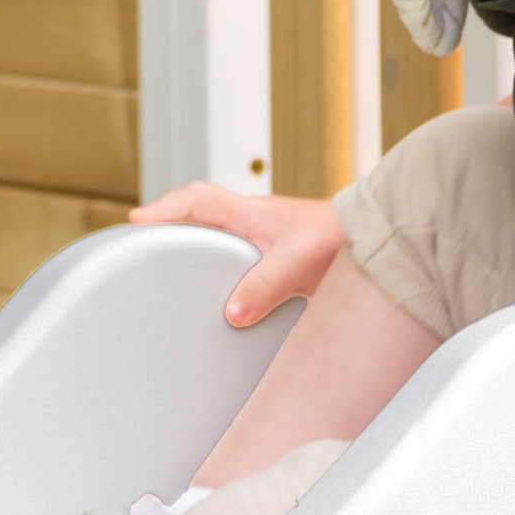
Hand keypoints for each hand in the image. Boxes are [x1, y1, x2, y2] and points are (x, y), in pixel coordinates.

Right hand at [129, 181, 345, 326]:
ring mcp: (265, 238)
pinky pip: (237, 255)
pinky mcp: (277, 257)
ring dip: (194, 243)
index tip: (137, 224)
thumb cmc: (341, 240)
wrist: (377, 242)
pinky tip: (218, 289)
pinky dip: (219, 265)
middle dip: (169, 222)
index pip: (197, 201)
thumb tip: (233, 314)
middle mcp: (254, 221)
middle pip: (199, 212)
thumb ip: (265, 286)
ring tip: (170, 263)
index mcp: (251, 212)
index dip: (164, 210)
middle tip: (142, 239)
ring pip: (218, 234)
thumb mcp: (298, 261)